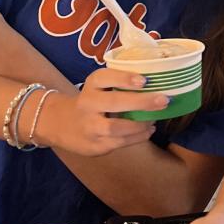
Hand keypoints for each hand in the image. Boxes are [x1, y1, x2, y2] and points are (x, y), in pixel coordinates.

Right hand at [34, 67, 166, 155]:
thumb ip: (119, 84)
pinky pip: (119, 142)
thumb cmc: (90, 101)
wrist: (60, 124)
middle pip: (113, 103)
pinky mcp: (94, 145)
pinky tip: (148, 130)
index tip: (144, 80)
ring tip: (156, 118)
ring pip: (115, 127)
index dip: (123, 78)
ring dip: (140, 124)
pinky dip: (137, 137)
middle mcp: (87, 105)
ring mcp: (89, 127)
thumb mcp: (97, 87)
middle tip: (163, 100)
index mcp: (90, 86)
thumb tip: (158, 83)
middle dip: (140, 102)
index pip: (104, 78)